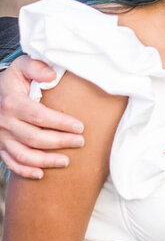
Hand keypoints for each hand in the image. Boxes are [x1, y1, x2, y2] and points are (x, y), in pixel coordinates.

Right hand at [0, 56, 84, 177]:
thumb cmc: (14, 79)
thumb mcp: (22, 66)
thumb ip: (36, 67)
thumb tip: (51, 76)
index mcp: (12, 102)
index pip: (39, 116)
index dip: (61, 123)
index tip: (80, 127)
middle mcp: (4, 122)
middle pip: (34, 137)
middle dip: (60, 141)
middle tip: (80, 142)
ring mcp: (1, 136)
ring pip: (23, 154)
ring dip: (46, 160)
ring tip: (67, 161)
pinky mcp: (0, 146)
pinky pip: (10, 162)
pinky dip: (25, 170)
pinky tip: (41, 174)